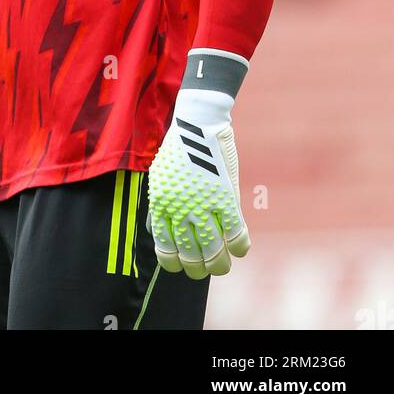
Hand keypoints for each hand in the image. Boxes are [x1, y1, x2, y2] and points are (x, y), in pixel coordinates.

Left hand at [147, 86, 250, 279]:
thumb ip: (157, 208)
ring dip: (219, 265)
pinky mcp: (226, 199)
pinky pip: (235, 235)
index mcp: (160, 205)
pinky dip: (239, 246)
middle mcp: (179, 210)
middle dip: (198, 269)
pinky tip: (239, 247)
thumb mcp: (160, 179)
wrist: (199, 124)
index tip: (183, 264)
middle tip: (205, 269)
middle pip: (190, 257)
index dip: (175, 264)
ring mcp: (203, 206)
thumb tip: (154, 234)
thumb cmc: (179, 151)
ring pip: (213, 253)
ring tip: (223, 266)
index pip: (165, 250)